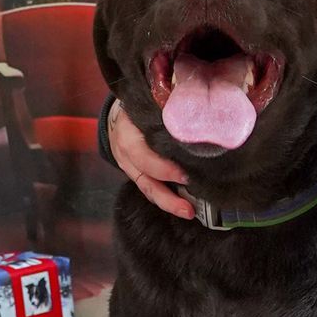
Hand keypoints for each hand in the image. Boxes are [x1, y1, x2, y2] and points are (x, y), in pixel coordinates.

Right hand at [109, 100, 194, 219]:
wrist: (118, 119)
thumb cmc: (138, 110)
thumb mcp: (146, 105)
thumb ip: (165, 109)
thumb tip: (197, 112)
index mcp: (128, 134)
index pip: (142, 156)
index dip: (163, 168)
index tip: (186, 176)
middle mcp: (127, 155)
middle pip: (145, 181)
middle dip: (167, 198)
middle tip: (189, 209)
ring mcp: (130, 169)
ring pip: (147, 189)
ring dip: (168, 203)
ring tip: (188, 212)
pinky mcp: (136, 176)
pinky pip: (150, 189)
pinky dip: (165, 198)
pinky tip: (183, 205)